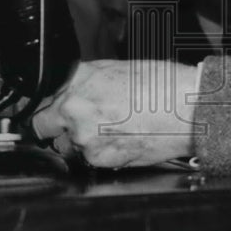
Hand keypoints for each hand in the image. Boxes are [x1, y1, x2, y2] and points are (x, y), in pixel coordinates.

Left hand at [30, 59, 198, 167]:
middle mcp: (75, 105)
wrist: (186, 110)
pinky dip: (99, 155)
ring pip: (65, 146)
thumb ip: (87, 82)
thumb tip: (73, 93)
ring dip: (79, 142)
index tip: (53, 112)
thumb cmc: (162, 87)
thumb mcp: (117, 69)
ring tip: (110, 132)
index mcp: (79, 78)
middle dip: (57, 126)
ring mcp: (83, 135)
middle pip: (44, 124)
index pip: (43, 96)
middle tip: (82, 124)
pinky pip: (86, 160)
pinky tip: (120, 141)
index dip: (50, 105)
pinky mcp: (97, 158)